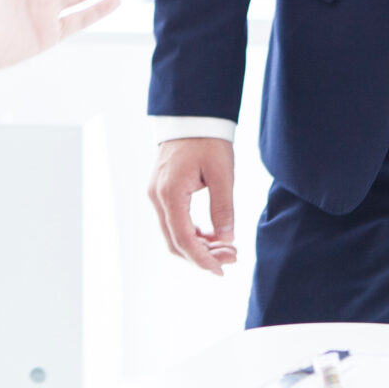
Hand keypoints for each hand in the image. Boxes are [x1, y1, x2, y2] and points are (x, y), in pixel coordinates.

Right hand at [149, 138, 237, 274]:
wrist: (191, 117)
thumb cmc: (207, 141)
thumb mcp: (222, 174)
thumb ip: (223, 208)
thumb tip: (226, 239)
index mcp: (170, 193)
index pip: (182, 239)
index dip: (202, 259)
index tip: (221, 270)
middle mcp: (157, 197)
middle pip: (175, 242)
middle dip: (202, 256)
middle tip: (232, 257)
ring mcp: (156, 195)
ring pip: (173, 234)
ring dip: (198, 246)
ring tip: (227, 247)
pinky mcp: (162, 192)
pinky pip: (174, 222)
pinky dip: (192, 234)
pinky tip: (213, 235)